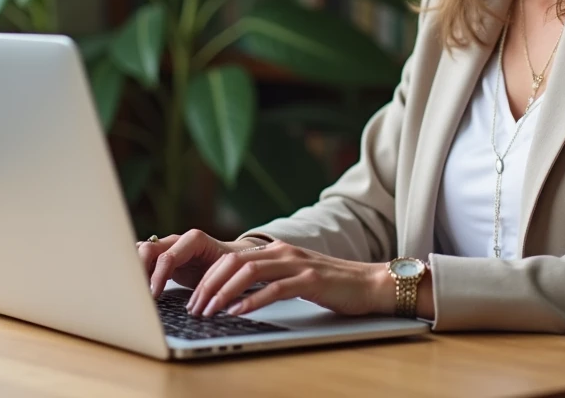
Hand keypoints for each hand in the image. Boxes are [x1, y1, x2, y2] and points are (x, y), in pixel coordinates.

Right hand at [137, 229, 262, 296]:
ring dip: (134, 269)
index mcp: (194, 240)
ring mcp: (167, 246)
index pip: (167, 257)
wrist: (230, 259)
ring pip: (141, 251)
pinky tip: (136, 286)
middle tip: (137, 292)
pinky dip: (137, 270)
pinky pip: (143, 258)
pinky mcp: (161, 256)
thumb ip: (211, 282)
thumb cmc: (228, 267)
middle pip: (148, 249)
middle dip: (139, 270)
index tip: (153, 295)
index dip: (157, 277)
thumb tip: (200, 302)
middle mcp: (177, 240)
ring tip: (133, 289)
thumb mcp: (223, 273)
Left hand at [184, 240, 393, 318]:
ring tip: (210, 311)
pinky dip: (252, 302)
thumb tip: (236, 295)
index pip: (231, 258)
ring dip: (224, 293)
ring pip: (249, 272)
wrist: (370, 283)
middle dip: (208, 285)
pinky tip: (238, 313)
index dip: (208, 277)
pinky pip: (274, 289)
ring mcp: (297, 264)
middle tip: (195, 308)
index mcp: (276, 250)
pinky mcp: (310, 280)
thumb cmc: (332, 285)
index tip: (194, 298)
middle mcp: (283, 252)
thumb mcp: (294, 276)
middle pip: (233, 262)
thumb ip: (269, 278)